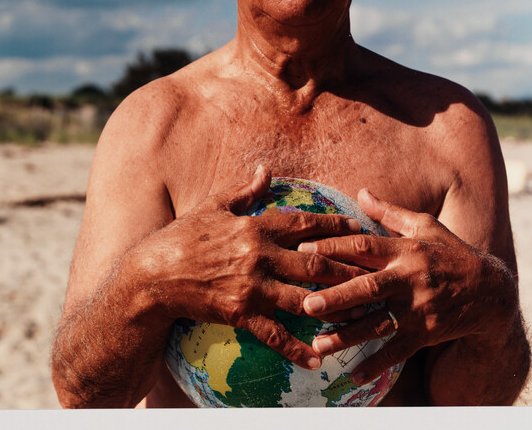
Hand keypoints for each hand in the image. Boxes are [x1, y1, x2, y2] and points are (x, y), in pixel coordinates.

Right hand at [143, 166, 367, 370]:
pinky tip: (318, 359)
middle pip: (316, 264)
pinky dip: (298, 349)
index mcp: (254, 227)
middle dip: (350, 269)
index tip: (360, 230)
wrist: (153, 276)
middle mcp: (258, 256)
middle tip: (377, 274)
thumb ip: (244, 191)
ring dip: (336, 308)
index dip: (336, 227)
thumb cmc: (183, 237)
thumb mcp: (213, 207)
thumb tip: (267, 170)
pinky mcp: (240, 314)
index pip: (305, 224)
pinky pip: (275, 335)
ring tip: (363, 314)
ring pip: (305, 299)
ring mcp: (251, 287)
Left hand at [298, 189, 517, 384]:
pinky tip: (353, 375)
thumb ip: (390, 213)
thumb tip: (361, 192)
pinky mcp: (427, 333)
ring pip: (378, 323)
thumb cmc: (450, 253)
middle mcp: (410, 278)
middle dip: (336, 296)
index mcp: (405, 250)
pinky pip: (398, 350)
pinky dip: (377, 364)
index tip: (303, 251)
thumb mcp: (425, 226)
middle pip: (368, 287)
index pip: (363, 246)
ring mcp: (418, 308)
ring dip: (347, 336)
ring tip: (318, 344)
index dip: (333, 247)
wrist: (491, 291)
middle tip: (305, 304)